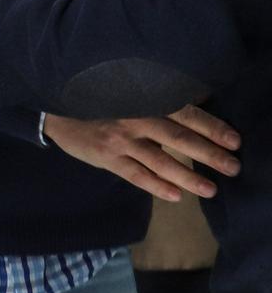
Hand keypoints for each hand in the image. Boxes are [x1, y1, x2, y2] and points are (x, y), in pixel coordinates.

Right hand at [44, 106, 242, 201]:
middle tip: (233, 168)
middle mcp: (134, 118)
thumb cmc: (101, 103)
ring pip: (159, 160)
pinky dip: (157, 186)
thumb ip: (157, 105)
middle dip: (208, 153)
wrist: (58, 112)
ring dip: (188, 176)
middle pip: (178, 137)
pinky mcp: (107, 158)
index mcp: (144, 100)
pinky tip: (176, 196)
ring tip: (211, 189)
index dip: (210, 127)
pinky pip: (136, 175)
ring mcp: (120, 140)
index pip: (184, 113)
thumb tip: (198, 114)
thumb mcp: (128, 96)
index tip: (234, 141)